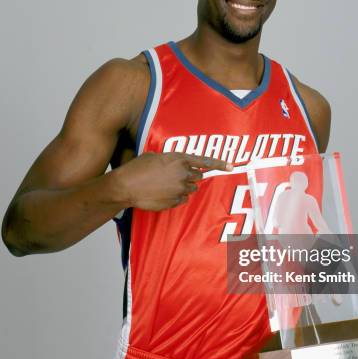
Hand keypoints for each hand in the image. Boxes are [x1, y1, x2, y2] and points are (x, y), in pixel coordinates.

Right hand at [114, 152, 231, 210]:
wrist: (126, 186)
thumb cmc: (137, 168)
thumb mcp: (155, 156)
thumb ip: (171, 160)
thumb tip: (176, 165)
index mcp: (180, 159)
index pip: (205, 161)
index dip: (220, 164)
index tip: (231, 166)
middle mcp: (183, 174)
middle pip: (198, 176)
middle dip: (191, 176)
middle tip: (175, 176)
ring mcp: (180, 189)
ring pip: (190, 189)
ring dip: (182, 187)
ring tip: (164, 185)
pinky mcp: (175, 202)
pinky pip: (181, 199)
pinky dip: (175, 197)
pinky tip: (161, 193)